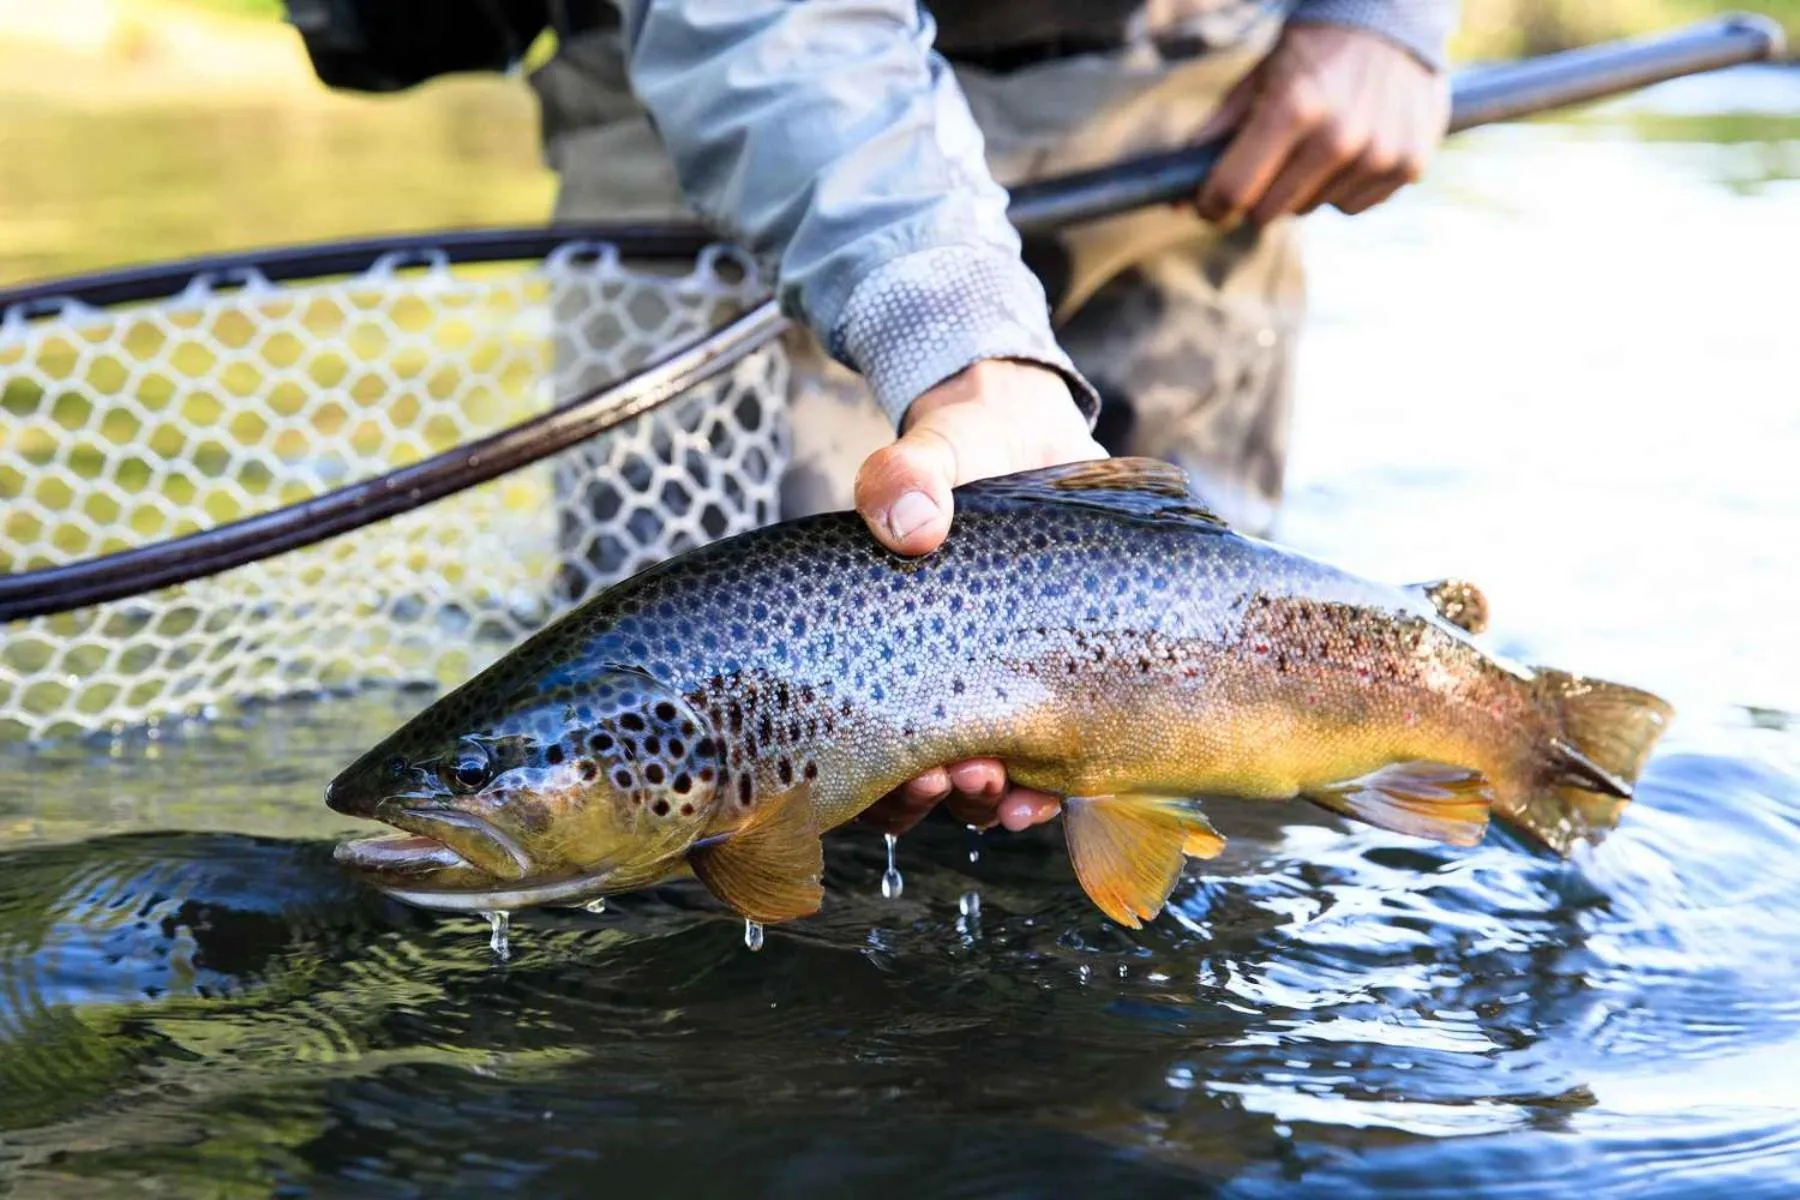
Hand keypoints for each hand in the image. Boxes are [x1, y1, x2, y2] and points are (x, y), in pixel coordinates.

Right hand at [854, 358, 1102, 834]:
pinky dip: (1047, 790)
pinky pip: (1046, 764)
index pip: (851, 736)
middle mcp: (930, 681)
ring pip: (975, 785)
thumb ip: (906, 476)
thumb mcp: (930, 452)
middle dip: (930, 795)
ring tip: (1006, 788)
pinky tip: (1058, 791)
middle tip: (960, 776)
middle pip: (910, 777)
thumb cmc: (965, 451)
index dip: (867, 775)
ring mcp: (994, 690)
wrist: (1038, 435)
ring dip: (986, 802)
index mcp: (880, 644)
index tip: (900, 765)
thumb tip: (909, 524)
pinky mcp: (1056, 687)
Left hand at [1195, 23, 1448, 228]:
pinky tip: (1349, 149)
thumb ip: (1217, 136)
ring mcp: (1377, 154)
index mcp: (1292, 109)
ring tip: (1315, 143)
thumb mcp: (1257, 79)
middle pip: (1269, 211)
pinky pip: (1350, 206)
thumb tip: (1175, 200)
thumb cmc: (1312, 49)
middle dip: (1257, 194)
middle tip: (1265, 164)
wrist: (1391, 16)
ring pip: (1310, 209)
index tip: (1207, 203)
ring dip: (1301, 188)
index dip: (1211, 204)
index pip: (1233, 191)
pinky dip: (1340, 187)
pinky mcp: (1408, 165)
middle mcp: (1338, 137)